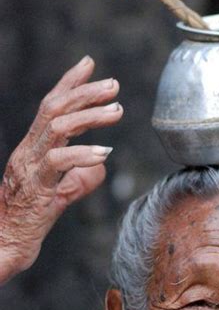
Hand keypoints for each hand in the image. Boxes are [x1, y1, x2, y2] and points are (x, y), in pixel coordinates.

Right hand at [0, 56, 122, 284]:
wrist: (4, 246)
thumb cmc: (29, 221)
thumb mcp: (60, 194)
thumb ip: (79, 177)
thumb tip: (101, 166)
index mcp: (32, 148)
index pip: (50, 106)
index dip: (69, 82)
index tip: (89, 63)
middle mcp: (28, 151)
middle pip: (54, 109)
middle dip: (84, 92)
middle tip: (114, 85)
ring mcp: (29, 168)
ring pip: (57, 128)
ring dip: (90, 117)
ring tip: (117, 112)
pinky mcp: (35, 187)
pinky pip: (58, 162)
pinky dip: (83, 153)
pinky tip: (104, 152)